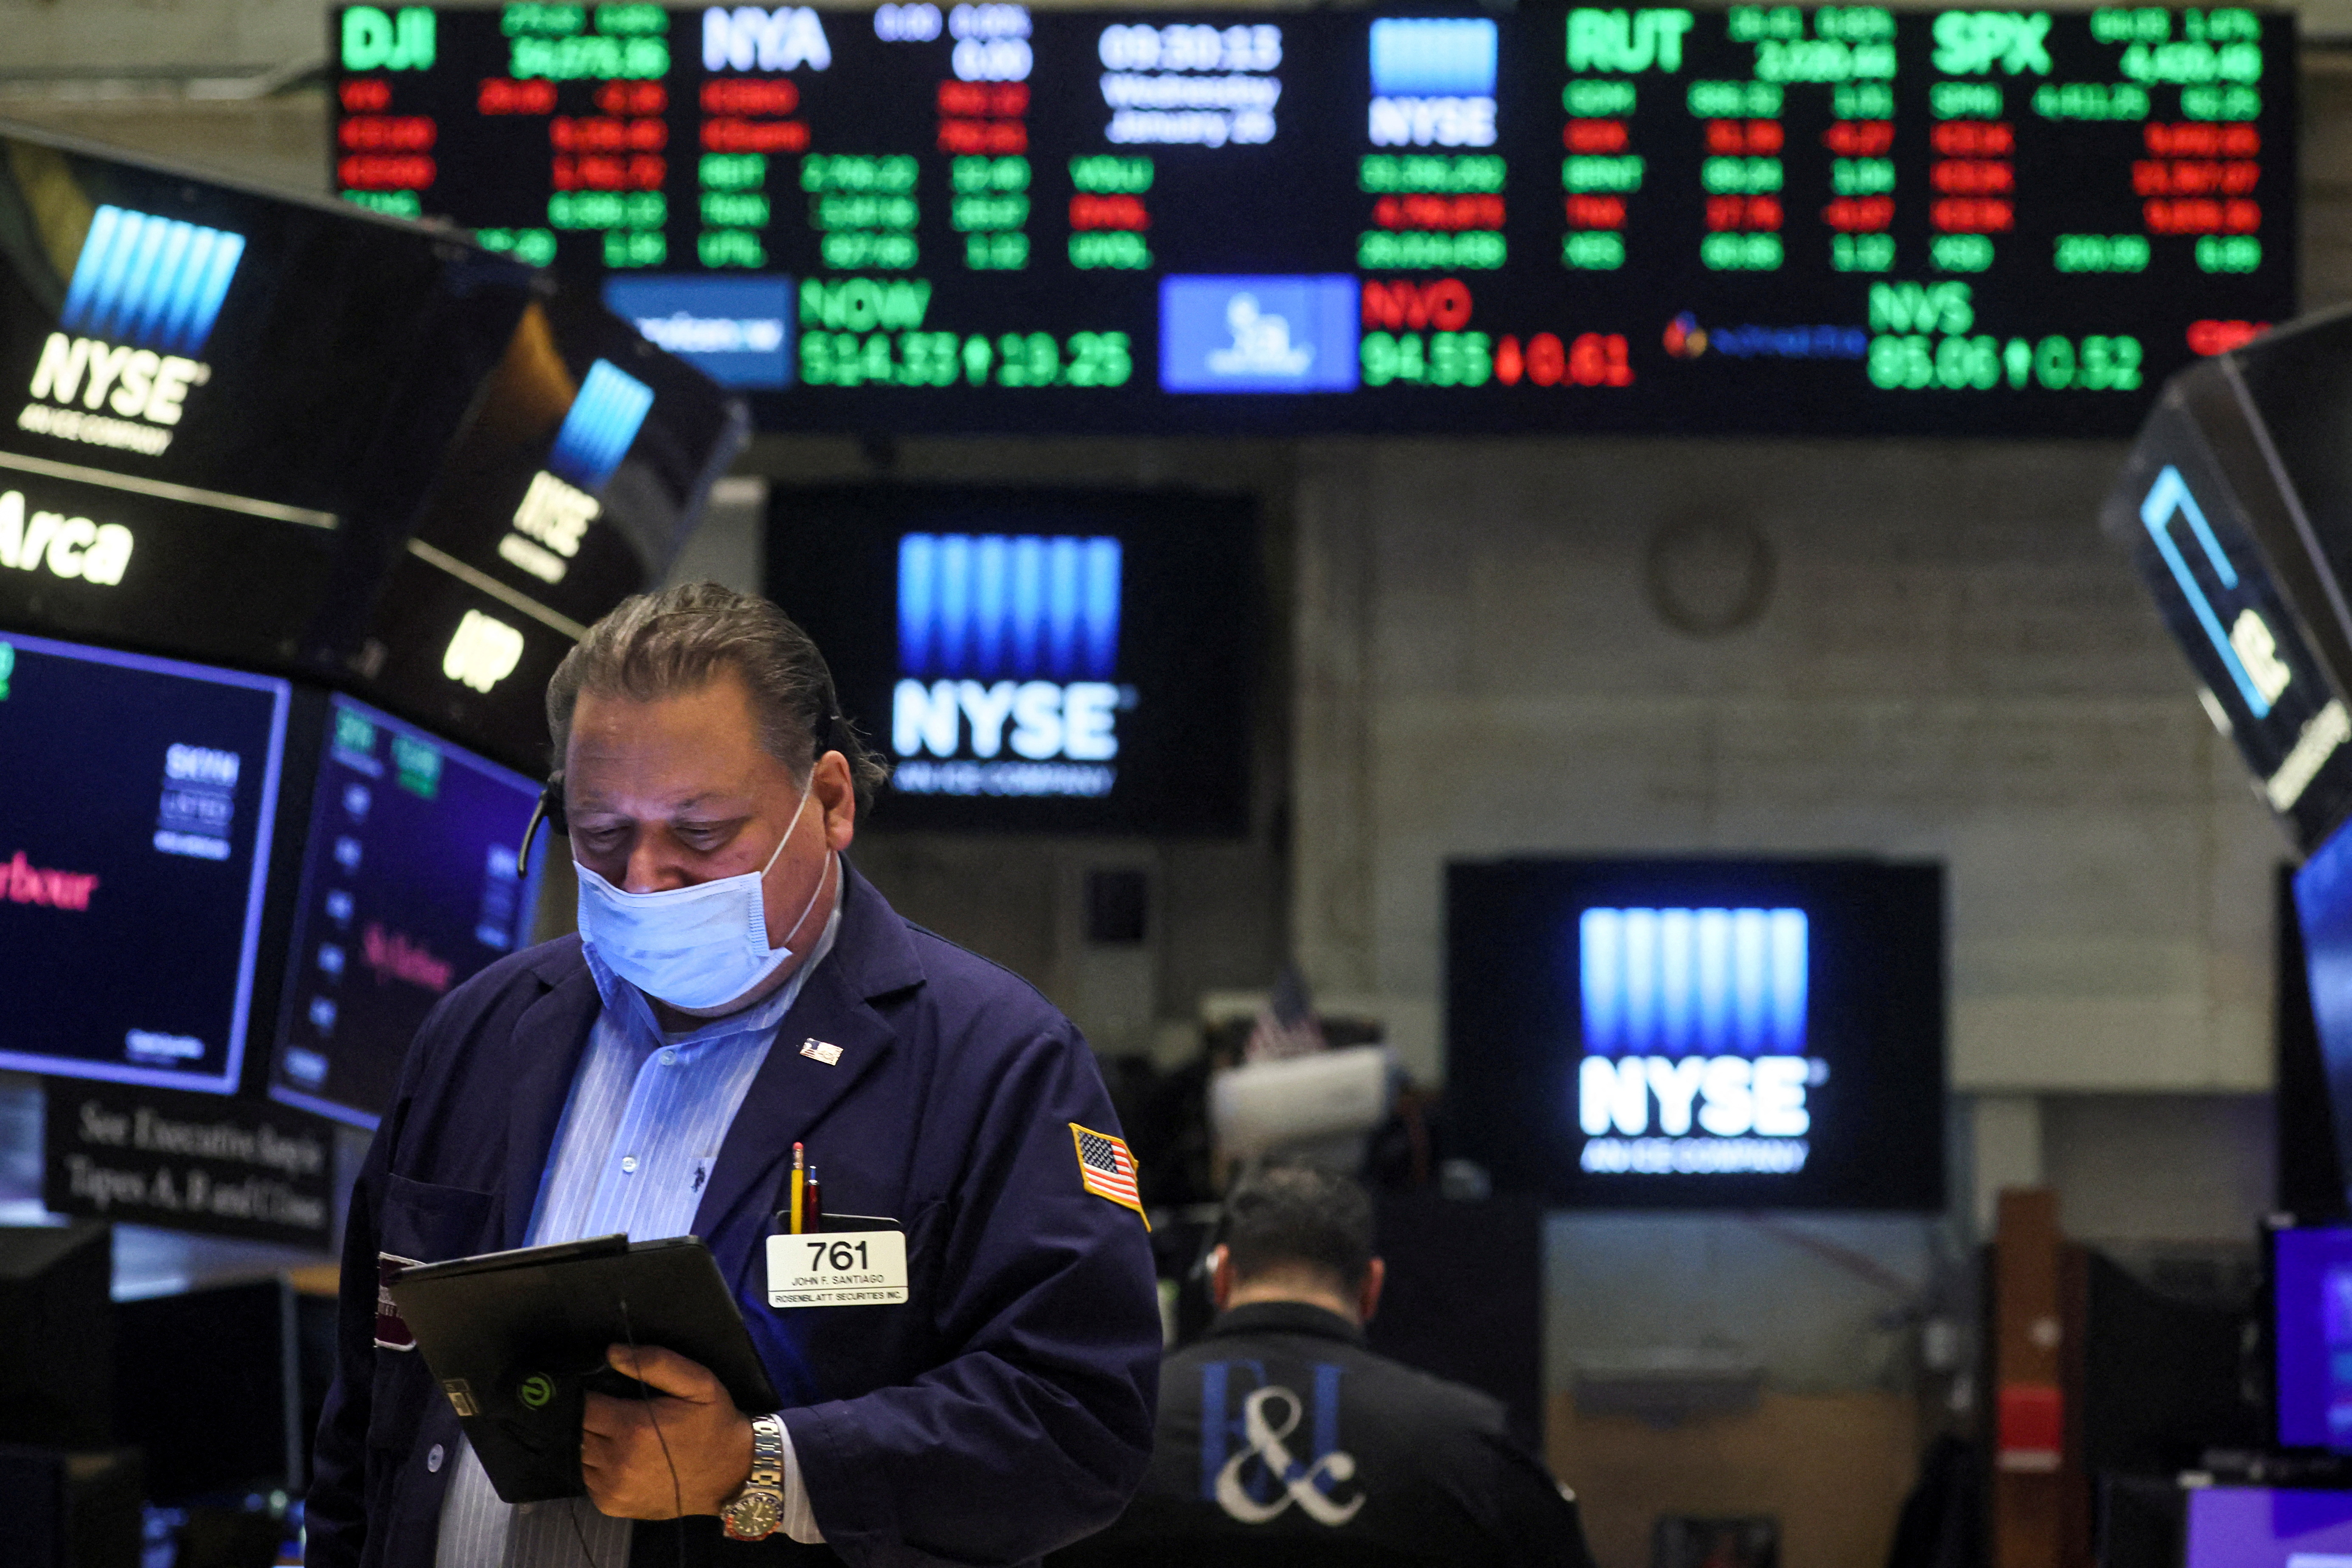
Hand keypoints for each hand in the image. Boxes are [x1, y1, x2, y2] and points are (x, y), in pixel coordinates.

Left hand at [580, 1344, 753, 1518]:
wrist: (730, 1475)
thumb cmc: (713, 1423)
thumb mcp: (697, 1383)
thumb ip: (655, 1362)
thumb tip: (611, 1353)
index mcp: (633, 1427)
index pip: (583, 1404)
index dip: (588, 1393)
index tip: (600, 1389)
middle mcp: (617, 1461)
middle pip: (577, 1430)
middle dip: (589, 1416)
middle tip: (611, 1410)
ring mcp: (612, 1487)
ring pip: (577, 1455)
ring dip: (589, 1441)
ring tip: (613, 1433)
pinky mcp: (612, 1505)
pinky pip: (586, 1478)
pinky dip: (594, 1465)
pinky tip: (617, 1456)